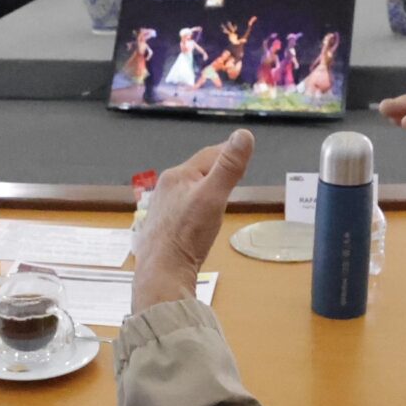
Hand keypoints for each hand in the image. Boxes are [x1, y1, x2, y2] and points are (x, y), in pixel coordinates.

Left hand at [133, 128, 253, 313]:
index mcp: (177, 176)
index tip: (244, 153)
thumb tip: (243, 135)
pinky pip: (183, 209)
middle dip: (217, 172)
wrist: (163, 271)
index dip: (229, 153)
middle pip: (198, 172)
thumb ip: (228, 167)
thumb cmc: (188, 234)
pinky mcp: (162, 227)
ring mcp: (162, 208)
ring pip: (190, 191)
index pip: (209, 155)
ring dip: (206, 191)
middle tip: (237, 174)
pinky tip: (199, 220)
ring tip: (221, 196)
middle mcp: (165, 188)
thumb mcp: (214, 196)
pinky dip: (196, 208)